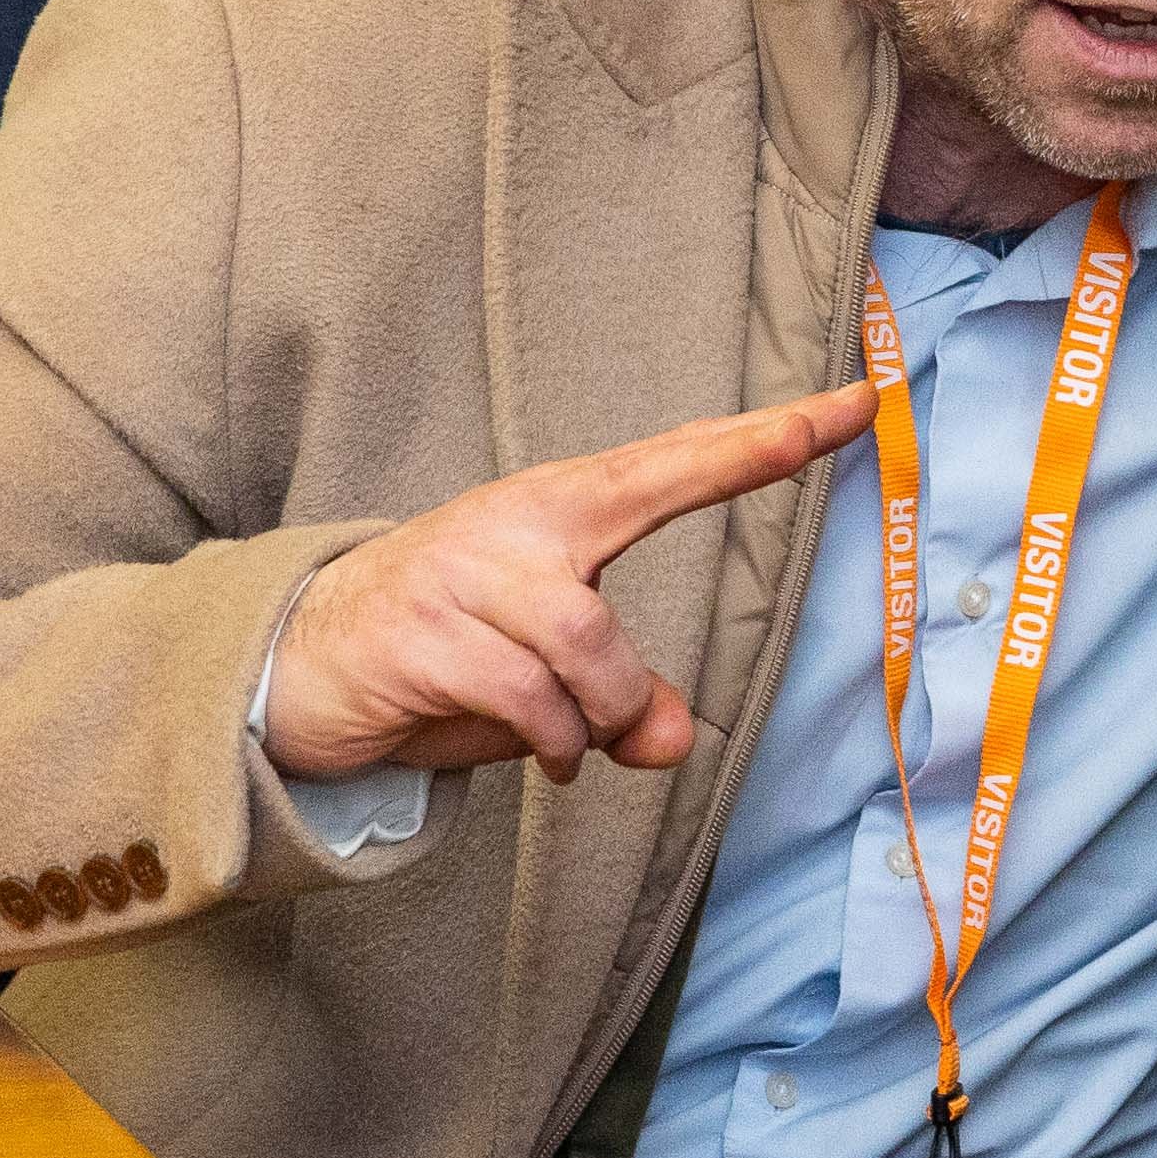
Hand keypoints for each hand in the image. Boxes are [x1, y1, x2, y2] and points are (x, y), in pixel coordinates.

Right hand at [253, 382, 882, 787]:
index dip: (769, 438)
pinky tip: (537, 755)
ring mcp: (462, 574)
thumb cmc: (441, 656)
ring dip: (592, 718)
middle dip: (655, 633)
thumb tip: (672, 740)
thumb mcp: (548, 681)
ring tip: (567, 744)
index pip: (677, 462)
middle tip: (631, 698)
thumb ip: (620, 700)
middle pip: (631, 539)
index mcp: (556, 511)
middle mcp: (514, 523)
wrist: (294, 665)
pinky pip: (526, 701)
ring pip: (584, 651)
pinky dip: (548, 744)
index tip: (861, 402)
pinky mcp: (421, 636)